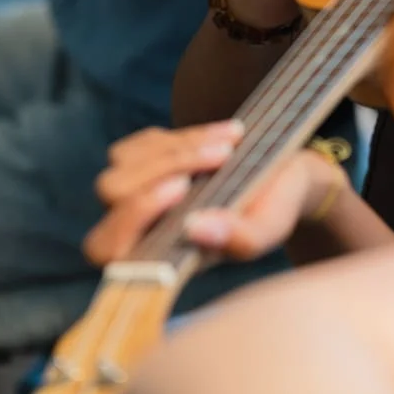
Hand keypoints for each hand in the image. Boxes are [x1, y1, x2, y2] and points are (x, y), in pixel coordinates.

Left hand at [83, 122, 346, 264]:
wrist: (287, 177)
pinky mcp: (147, 159)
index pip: (106, 248)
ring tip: (232, 145)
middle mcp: (141, 228)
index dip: (131, 215)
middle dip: (161, 167)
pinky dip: (183, 135)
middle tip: (219, 159)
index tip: (183, 188)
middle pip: (110, 192)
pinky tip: (225, 136)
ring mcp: (139, 191)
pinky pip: (141, 142)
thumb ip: (239, 238)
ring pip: (122, 163)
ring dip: (180, 148)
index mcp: (160, 258)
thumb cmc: (274, 211)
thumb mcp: (268, 228)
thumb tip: (196, 229)